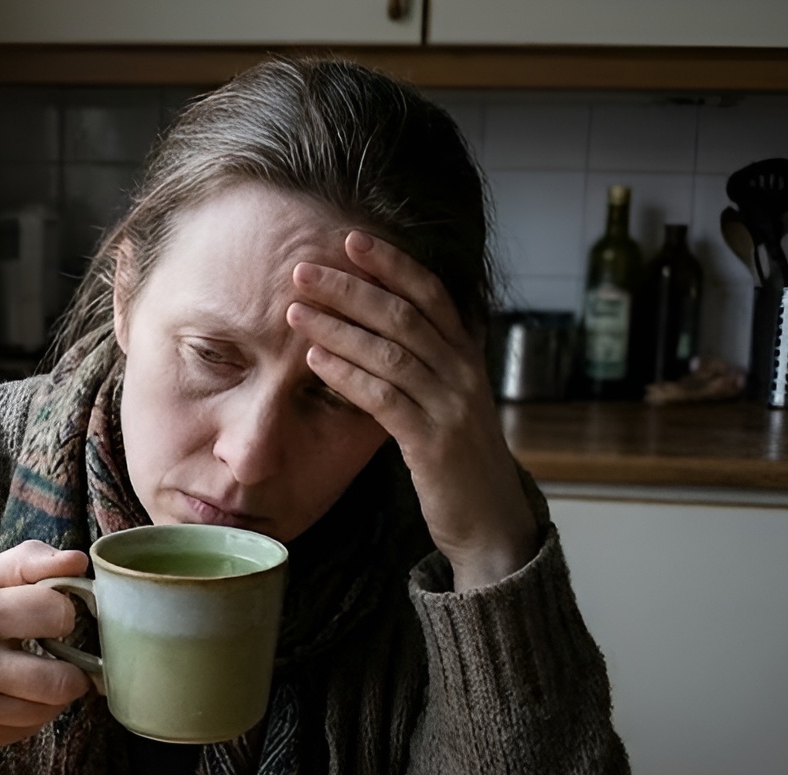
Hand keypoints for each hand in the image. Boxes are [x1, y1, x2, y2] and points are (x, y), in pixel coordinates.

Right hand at [0, 541, 93, 755]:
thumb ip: (28, 561)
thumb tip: (78, 562)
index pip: (55, 613)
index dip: (64, 614)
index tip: (53, 618)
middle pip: (59, 681)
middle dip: (74, 670)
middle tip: (66, 661)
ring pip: (47, 712)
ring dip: (54, 696)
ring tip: (39, 678)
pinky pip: (26, 732)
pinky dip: (30, 715)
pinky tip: (14, 698)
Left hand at [286, 231, 537, 589]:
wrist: (491, 521)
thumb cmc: (460, 460)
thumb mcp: (450, 400)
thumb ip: (426, 362)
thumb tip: (382, 325)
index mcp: (467, 355)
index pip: (431, 293)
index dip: (392, 263)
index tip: (351, 239)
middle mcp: (463, 373)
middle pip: (404, 314)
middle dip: (351, 287)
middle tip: (304, 269)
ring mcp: (451, 407)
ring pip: (391, 352)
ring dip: (338, 327)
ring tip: (296, 311)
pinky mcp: (434, 443)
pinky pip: (385, 398)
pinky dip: (347, 375)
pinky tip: (314, 361)